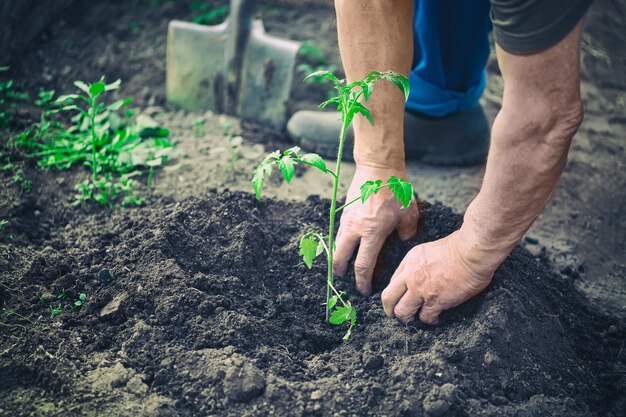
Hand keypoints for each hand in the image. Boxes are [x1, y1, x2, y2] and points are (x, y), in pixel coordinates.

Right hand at [333, 165, 418, 294]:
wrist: (377, 167)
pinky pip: (339, 232)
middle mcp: (354, 229)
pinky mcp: (344, 212)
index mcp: (371, 234)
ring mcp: (346, 220)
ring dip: (339, 257)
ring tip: (345, 264)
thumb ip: (407, 231)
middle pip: (340, 258)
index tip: (364, 290)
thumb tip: (403, 240)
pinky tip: (349, 244)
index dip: (362, 281)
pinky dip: (341, 242)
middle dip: (341, 272)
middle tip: (347, 281)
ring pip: (337, 245)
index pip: (362, 266)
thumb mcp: (408, 213)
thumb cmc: (395, 189)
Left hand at [382, 229, 497, 324]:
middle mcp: (410, 276)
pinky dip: (430, 320)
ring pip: (402, 312)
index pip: (393, 281)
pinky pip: (426, 317)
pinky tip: (435, 319)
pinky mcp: (435, 301)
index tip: (399, 298)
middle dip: (390, 309)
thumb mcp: (430, 249)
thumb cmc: (459, 246)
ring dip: (407, 318)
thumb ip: (422, 262)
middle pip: (388, 298)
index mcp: (409, 261)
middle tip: (396, 315)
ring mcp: (421, 289)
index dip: (395, 293)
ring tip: (414, 319)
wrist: (471, 252)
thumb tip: (423, 272)